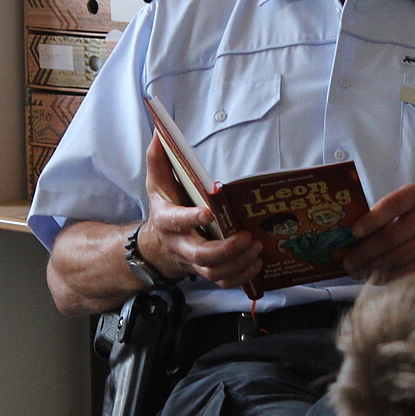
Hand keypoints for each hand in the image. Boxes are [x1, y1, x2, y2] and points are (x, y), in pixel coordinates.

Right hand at [139, 136, 263, 288]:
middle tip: (246, 237)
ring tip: (257, 247)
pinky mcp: (208, 272)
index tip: (210, 212)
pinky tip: (257, 262)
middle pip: (201, 255)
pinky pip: (224, 282)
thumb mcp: (157, 184)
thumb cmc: (164, 210)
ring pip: (215, 272)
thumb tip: (160, 133)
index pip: (177, 221)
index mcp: (167, 221)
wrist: (157, 248)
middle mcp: (181, 245)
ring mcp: (195, 262)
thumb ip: (158, 160)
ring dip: (239, 263)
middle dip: (226, 249)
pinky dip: (242, 277)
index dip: (192, 219)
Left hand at [345, 183, 414, 282]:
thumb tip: (346, 240)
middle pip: (392, 237)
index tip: (354, 233)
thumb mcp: (398, 208)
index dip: (371, 220)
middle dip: (365, 252)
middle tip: (348, 263)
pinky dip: (388, 278)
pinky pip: (408, 272)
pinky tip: (374, 278)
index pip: (391, 205)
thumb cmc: (409, 220)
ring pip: (398, 257)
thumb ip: (377, 217)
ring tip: (357, 273)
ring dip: (372, 268)